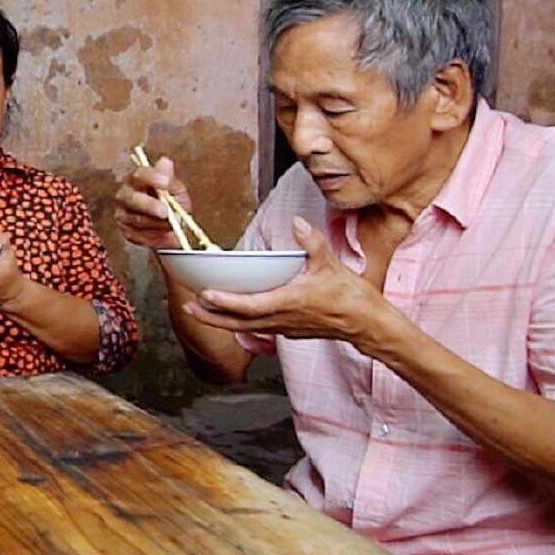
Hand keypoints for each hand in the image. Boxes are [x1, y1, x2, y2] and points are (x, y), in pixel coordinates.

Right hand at [112, 155, 194, 249]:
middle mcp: (125, 195)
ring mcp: (122, 214)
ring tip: (172, 225)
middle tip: (166, 212)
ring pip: (137, 219)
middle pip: (132, 198)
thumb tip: (165, 161)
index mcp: (137, 180)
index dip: (151, 177)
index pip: (139, 175)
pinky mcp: (126, 231)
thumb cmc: (172, 204)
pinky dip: (154, 235)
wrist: (171, 228)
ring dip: (157, 223)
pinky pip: (139, 235)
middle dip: (149, 205)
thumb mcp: (176, 191)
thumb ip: (170, 179)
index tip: (166, 182)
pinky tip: (163, 233)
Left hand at [182, 217, 384, 349]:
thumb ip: (312, 242)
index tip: (206, 295)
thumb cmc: (350, 296)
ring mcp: (284, 328)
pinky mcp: (288, 331)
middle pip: (238, 323)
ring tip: (198, 311)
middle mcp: (282, 319)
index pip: (250, 306)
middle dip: (211, 316)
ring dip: (220, 321)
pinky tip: (228, 315)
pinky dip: (238, 322)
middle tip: (188, 307)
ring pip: (245, 328)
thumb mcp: (331, 264)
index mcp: (290, 302)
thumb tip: (297, 223)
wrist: (366, 324)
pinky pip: (256, 328)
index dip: (226, 302)